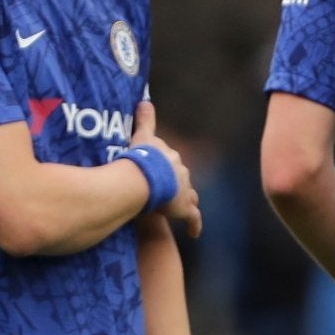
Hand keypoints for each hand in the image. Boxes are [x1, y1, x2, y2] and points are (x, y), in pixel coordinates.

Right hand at [135, 102, 199, 237]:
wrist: (145, 178)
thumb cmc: (140, 157)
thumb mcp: (141, 136)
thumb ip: (144, 120)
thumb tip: (144, 100)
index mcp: (170, 156)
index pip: (170, 161)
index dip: (165, 166)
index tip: (159, 170)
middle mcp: (181, 172)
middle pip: (181, 178)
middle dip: (176, 183)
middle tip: (165, 191)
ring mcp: (184, 191)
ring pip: (189, 196)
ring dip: (185, 201)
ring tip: (179, 208)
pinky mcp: (184, 208)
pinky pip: (192, 218)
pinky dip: (194, 225)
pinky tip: (194, 234)